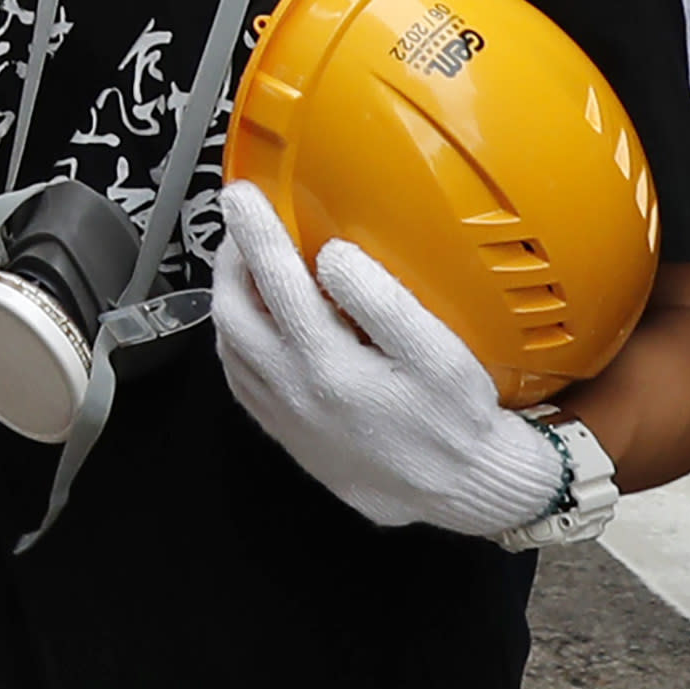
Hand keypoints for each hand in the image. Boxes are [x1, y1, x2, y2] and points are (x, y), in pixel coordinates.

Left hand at [212, 203, 562, 539]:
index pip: (275, 283)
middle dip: (230, 261)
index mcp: (328, 367)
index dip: (255, 233)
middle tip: (242, 225)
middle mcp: (294, 394)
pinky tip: (256, 326)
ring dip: (229, 299)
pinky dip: (237, 341)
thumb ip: (382, 301)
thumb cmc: (455, 421)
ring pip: (230, 349)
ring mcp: (285, 419)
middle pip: (233, 314)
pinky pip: (242, 381)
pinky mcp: (289, 437)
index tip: (243, 196)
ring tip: (246, 265)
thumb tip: (333, 256)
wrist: (460, 492)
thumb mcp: (438, 354)